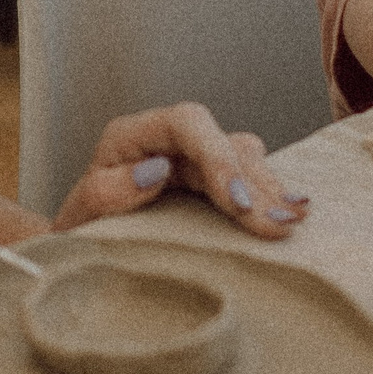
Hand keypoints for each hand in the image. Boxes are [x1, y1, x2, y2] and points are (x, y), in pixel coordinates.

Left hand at [51, 103, 303, 238]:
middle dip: (252, 182)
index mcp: (133, 135)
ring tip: (293, 219)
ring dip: (269, 188)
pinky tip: (294, 209)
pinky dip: (270, 193)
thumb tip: (158, 169)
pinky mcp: (209, 182)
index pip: (186, 123)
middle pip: (222, 141)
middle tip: (277, 223)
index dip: (217, 156)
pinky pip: (247, 177)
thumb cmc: (78, 230)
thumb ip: (109, 189)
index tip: (236, 202)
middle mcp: (168, 140)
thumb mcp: (81, 214)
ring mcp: (192, 159)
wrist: (78, 250)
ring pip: (242, 157)